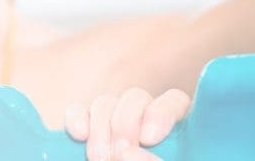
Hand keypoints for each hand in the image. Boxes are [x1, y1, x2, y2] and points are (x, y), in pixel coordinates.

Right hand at [64, 88, 189, 160]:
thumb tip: (127, 153)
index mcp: (176, 136)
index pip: (174, 102)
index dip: (163, 111)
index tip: (150, 137)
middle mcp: (145, 124)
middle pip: (137, 98)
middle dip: (125, 122)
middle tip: (116, 153)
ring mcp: (114, 127)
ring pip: (107, 103)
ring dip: (101, 125)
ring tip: (97, 157)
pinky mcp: (86, 133)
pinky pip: (80, 111)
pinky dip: (77, 117)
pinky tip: (78, 135)